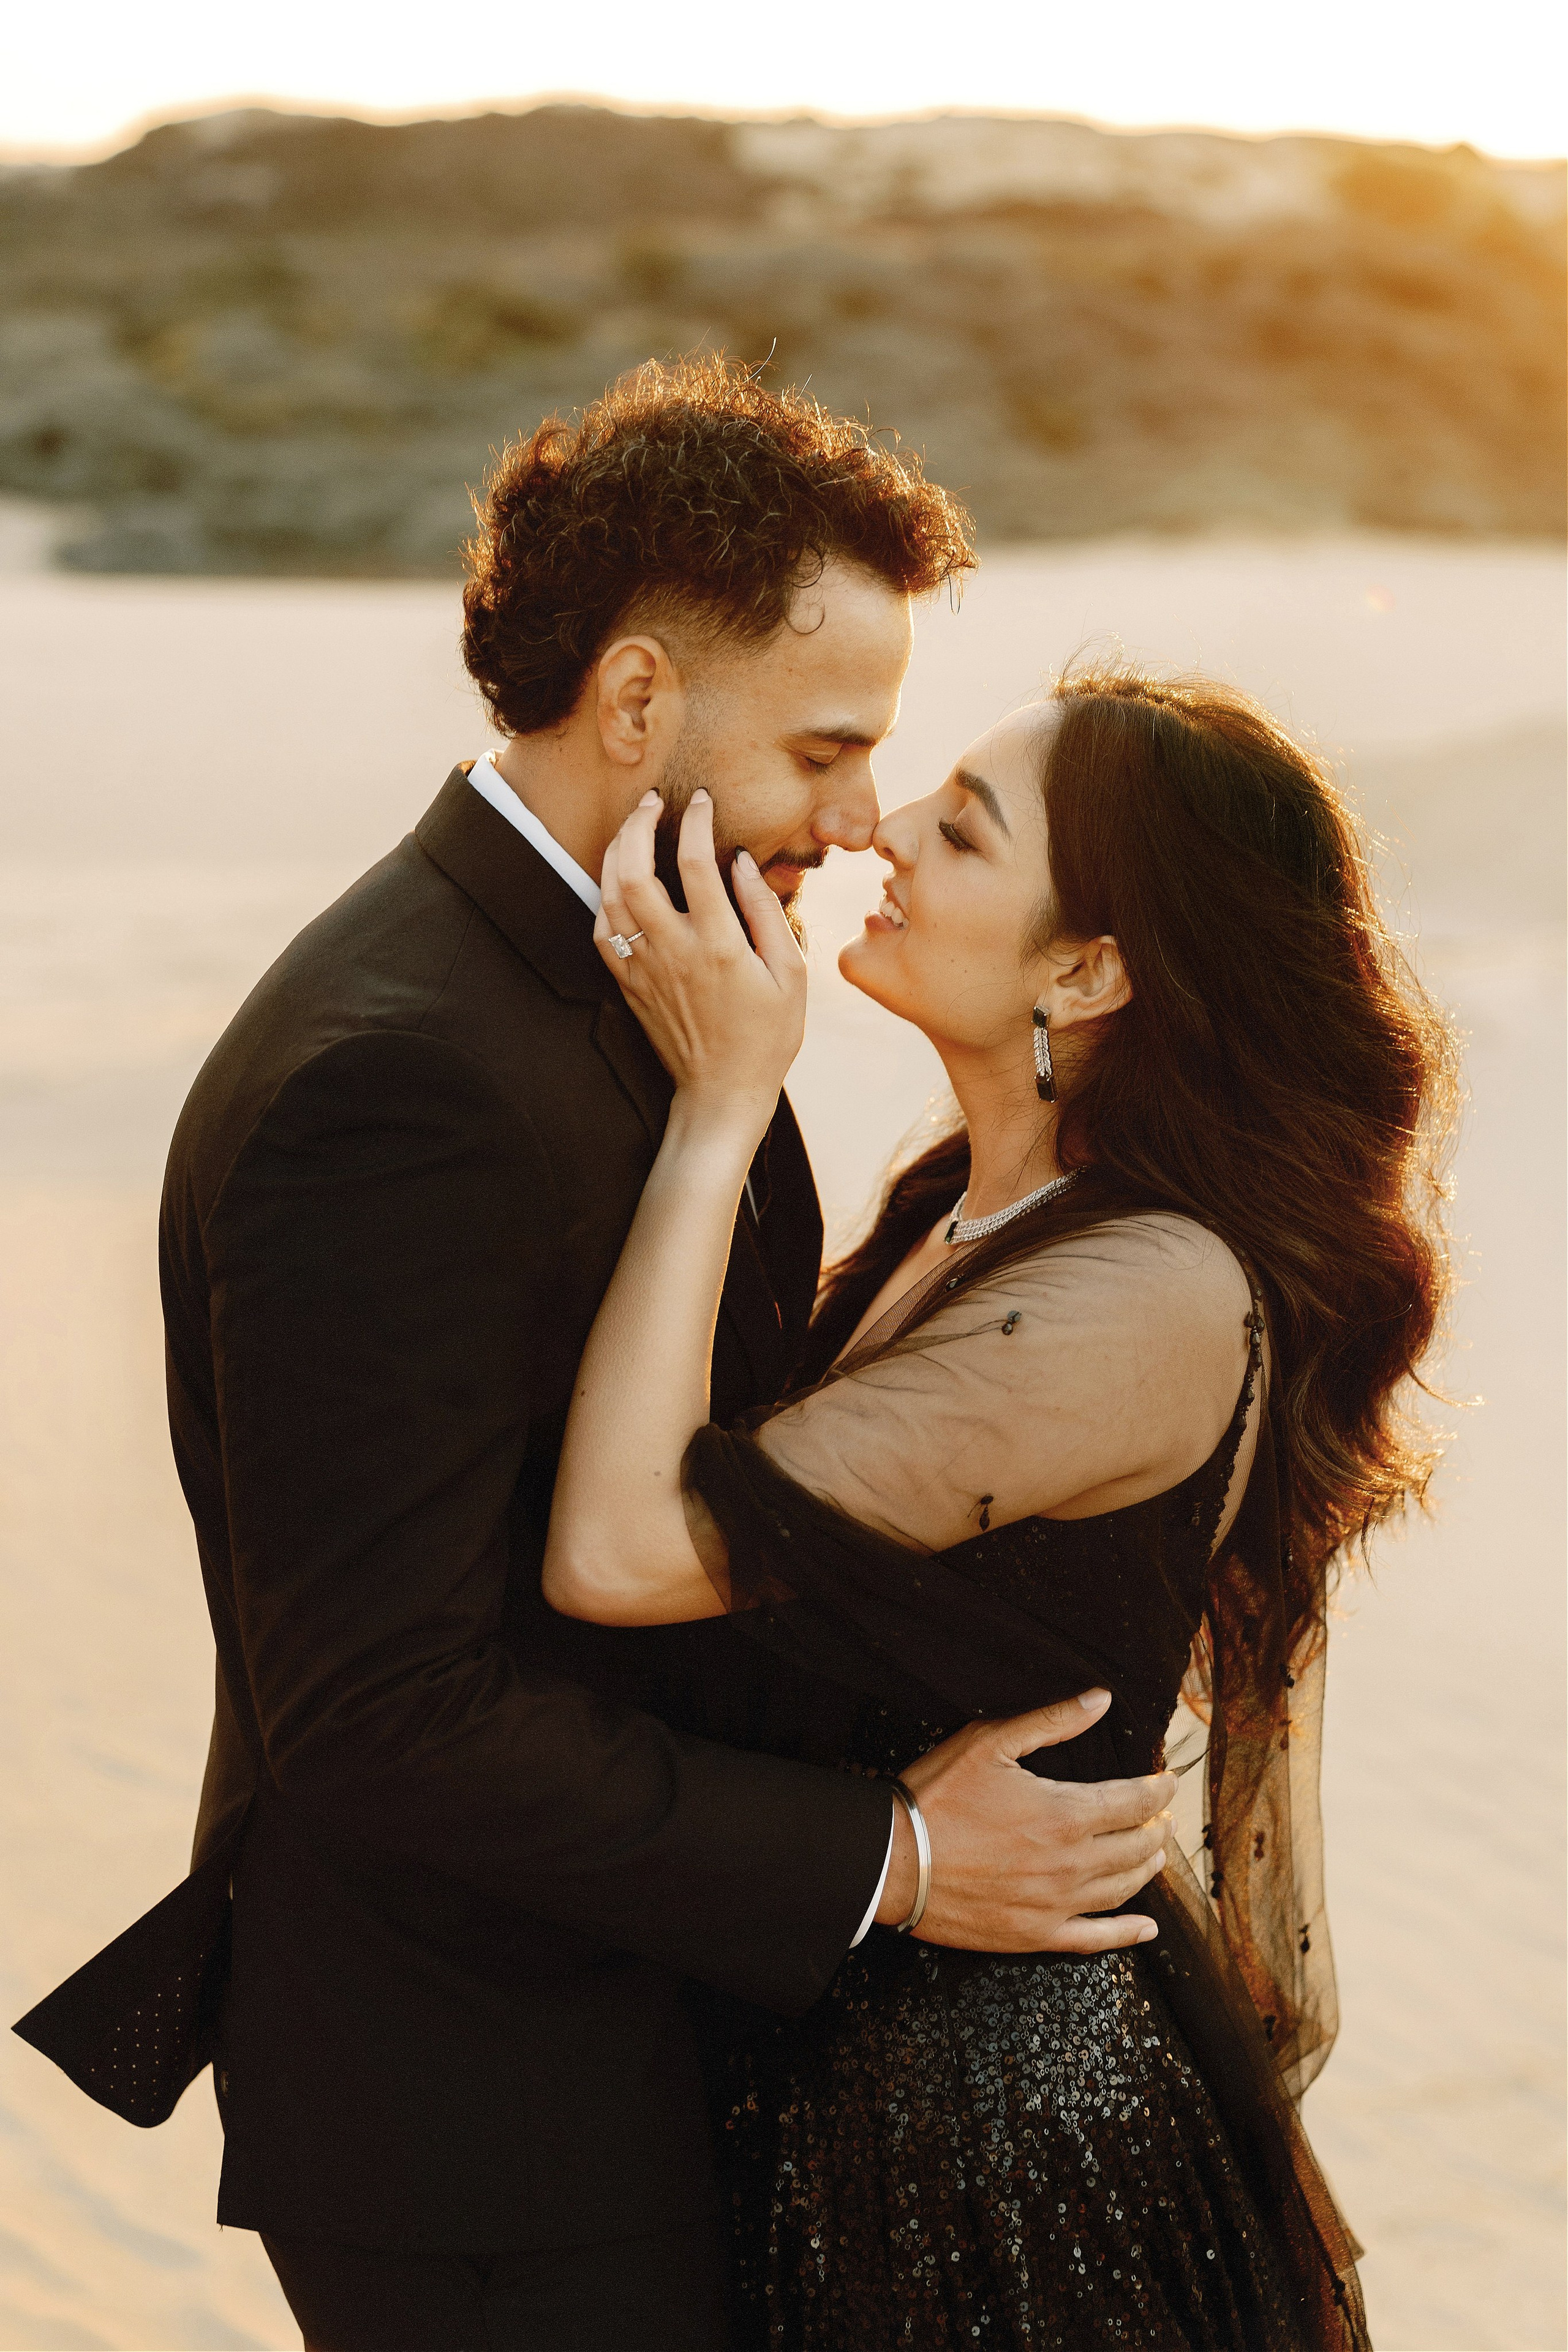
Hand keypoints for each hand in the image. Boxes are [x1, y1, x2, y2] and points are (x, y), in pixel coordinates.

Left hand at [595, 789, 806, 1135]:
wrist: (723, 1093)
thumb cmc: (767, 1036)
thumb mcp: (790, 974)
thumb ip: (766, 912)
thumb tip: (741, 861)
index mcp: (718, 946)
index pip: (695, 862)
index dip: (694, 820)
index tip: (700, 800)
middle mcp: (673, 952)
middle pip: (634, 871)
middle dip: (638, 825)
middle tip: (652, 802)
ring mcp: (644, 969)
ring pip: (609, 896)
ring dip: (615, 853)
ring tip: (632, 828)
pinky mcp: (628, 984)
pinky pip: (602, 930)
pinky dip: (604, 897)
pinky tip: (617, 881)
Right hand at [874, 1690, 1174, 1952]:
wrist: (892, 1861)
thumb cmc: (937, 1795)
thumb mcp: (989, 1742)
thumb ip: (1052, 1721)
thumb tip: (1101, 1700)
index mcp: (1065, 1813)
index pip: (1135, 1802)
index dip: (1158, 1789)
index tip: (1167, 1780)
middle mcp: (1071, 1863)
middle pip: (1137, 1846)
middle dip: (1157, 1826)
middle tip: (1164, 1814)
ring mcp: (1056, 1904)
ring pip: (1123, 1888)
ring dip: (1147, 1868)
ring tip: (1155, 1853)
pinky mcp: (1036, 1934)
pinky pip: (1095, 1939)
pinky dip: (1127, 1934)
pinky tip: (1145, 1929)